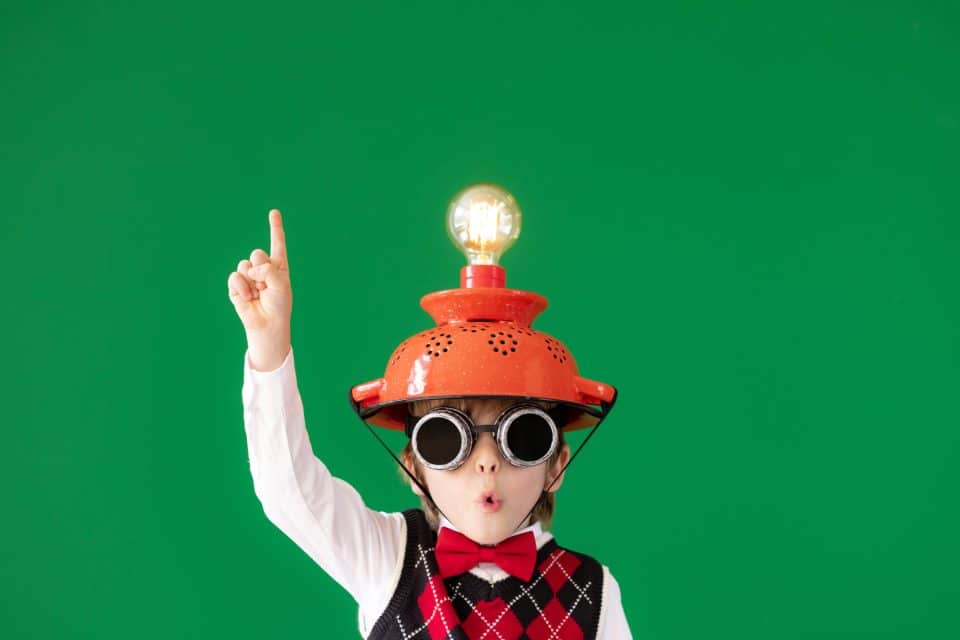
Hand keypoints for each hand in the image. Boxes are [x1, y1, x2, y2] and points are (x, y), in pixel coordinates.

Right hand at [228, 209, 292, 339]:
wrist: (267, 325)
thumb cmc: (278, 305)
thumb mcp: (281, 284)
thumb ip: (268, 269)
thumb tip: (250, 269)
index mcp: (278, 267)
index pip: (277, 244)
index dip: (275, 228)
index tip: (274, 212)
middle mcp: (263, 269)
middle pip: (257, 254)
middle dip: (261, 268)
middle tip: (265, 286)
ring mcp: (249, 277)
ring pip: (244, 265)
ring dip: (252, 281)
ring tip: (257, 294)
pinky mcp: (236, 286)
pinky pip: (235, 277)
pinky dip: (241, 288)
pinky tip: (248, 298)